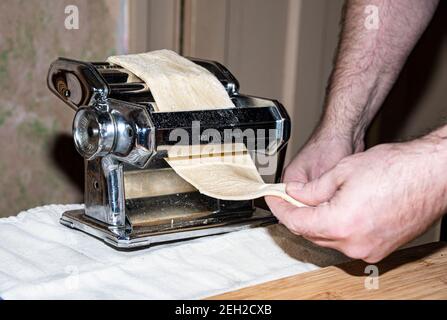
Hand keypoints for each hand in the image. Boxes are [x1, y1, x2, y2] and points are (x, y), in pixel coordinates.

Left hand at [267, 136, 446, 262]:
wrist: (432, 174)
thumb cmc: (395, 168)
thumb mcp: (342, 171)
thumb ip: (311, 189)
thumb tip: (293, 194)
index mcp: (340, 224)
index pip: (295, 222)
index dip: (280, 208)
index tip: (272, 199)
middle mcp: (353, 244)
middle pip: (311, 233)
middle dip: (297, 214)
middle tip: (289, 197)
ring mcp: (369, 250)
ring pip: (329, 238)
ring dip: (317, 221)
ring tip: (314, 200)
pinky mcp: (380, 249)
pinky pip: (348, 241)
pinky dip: (336, 227)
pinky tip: (337, 209)